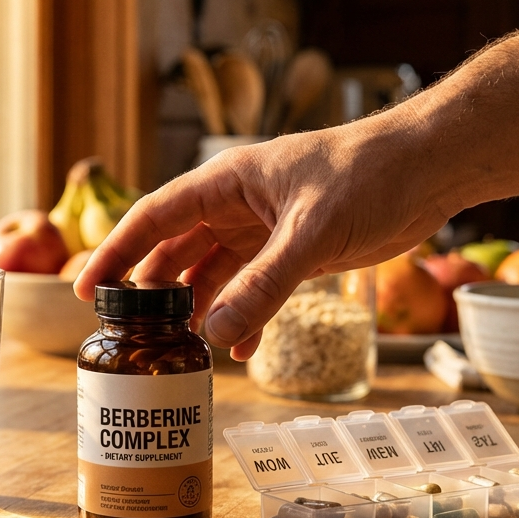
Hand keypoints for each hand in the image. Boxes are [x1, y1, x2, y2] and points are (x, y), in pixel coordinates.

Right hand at [73, 112, 459, 359]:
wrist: (431, 168)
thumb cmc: (371, 176)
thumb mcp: (311, 234)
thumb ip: (263, 286)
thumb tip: (214, 335)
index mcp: (229, 181)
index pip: (155, 216)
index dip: (118, 252)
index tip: (87, 288)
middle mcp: (240, 203)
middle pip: (177, 247)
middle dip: (152, 288)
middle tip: (127, 330)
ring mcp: (267, 226)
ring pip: (214, 271)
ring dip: (199, 308)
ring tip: (179, 348)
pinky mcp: (297, 248)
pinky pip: (255, 286)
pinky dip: (243, 315)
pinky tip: (239, 349)